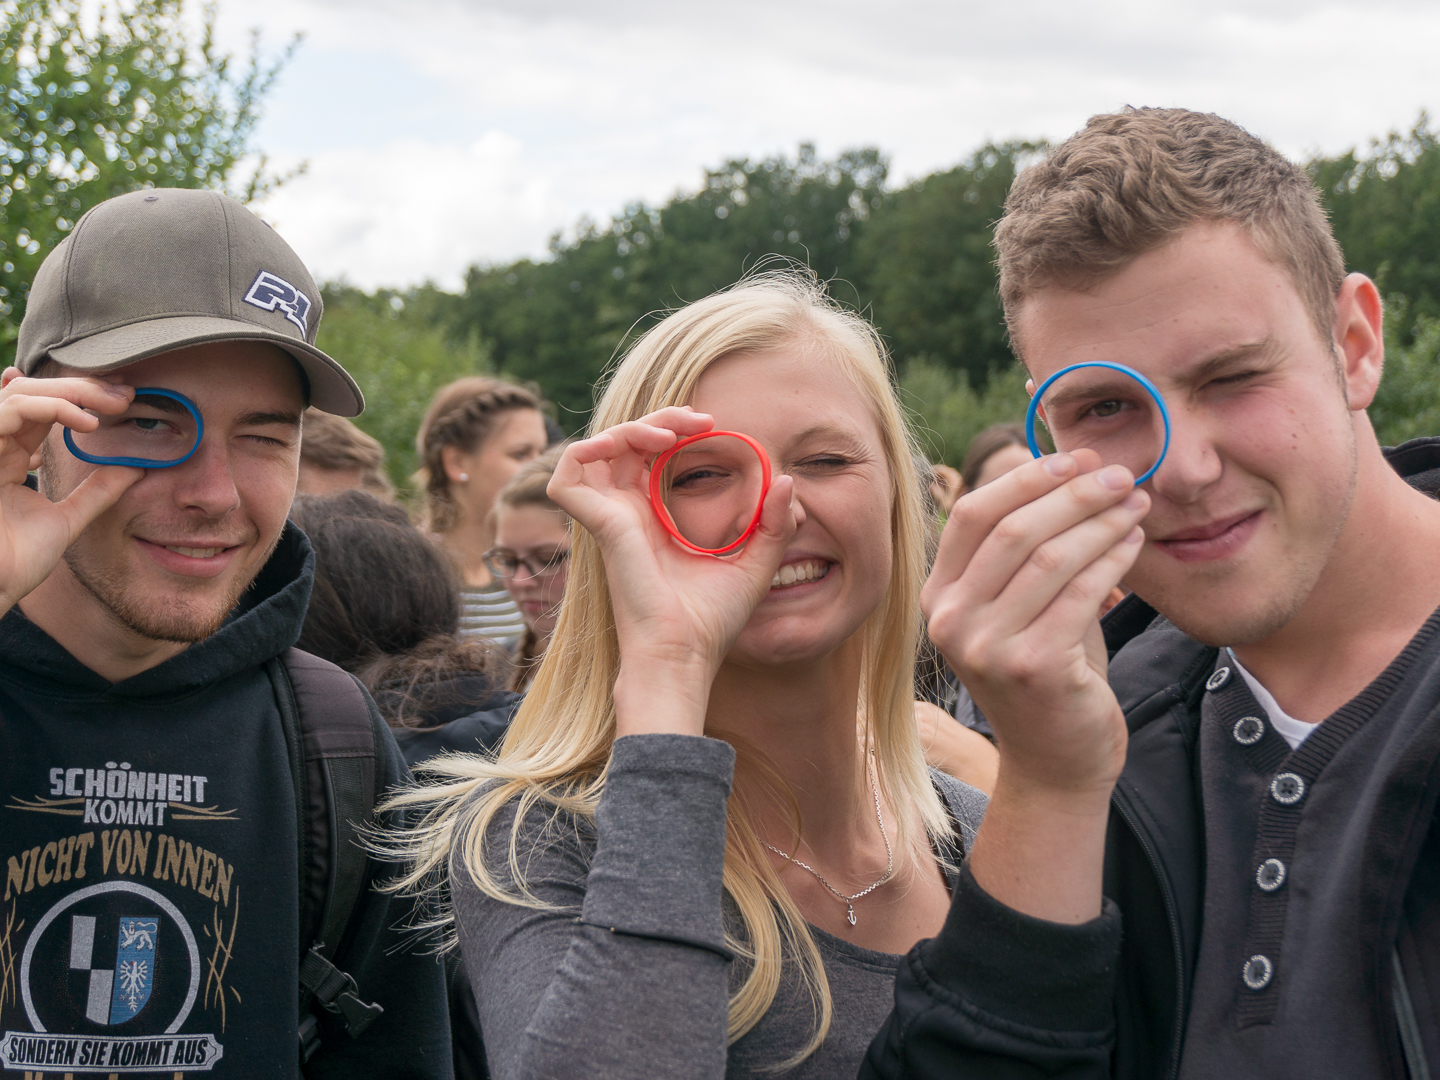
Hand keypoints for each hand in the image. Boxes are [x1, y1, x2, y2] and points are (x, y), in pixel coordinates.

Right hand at [0, 369, 141, 615]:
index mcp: (10, 457)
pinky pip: (9, 410)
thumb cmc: (16, 562)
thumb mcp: (67, 519)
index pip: (42, 410)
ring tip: (112, 404)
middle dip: (81, 387)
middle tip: (125, 394)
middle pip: (31, 391)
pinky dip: (51, 407)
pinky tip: (86, 422)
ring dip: (71, 391)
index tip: (125, 401)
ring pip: (20, 392)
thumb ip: (96, 492)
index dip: (82, 398)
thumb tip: (136, 468)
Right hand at [547, 408, 797, 735]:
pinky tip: (629, 445)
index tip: (710, 425)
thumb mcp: (755, 563)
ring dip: (630, 427)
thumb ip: (773, 524)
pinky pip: (567, 473)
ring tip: (672, 433)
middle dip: (659, 419)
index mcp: (652, 520)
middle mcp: (625, 515)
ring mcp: (606, 519)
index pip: (649, 456)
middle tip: (700, 420)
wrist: (684, 654)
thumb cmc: (711, 622)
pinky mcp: (596, 525)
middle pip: (624, 444)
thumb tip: (787, 481)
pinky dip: (587, 448)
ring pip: (595, 449)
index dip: (673, 429)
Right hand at [921, 451, 1147, 921]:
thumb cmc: (1047, 671)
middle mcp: (950, 621)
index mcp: (938, 597)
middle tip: (1120, 473)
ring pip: (1049, 556)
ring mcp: (985, 648)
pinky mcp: (1030, 669)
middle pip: (1012, 529)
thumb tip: (1059, 464)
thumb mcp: (1022, 604)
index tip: (1077, 457)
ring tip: (1136, 503)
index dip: (1027, 478)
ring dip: (1100, 520)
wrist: (1058, 760)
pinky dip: (1113, 558)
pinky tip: (1136, 543)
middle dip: (1073, 492)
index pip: (972, 514)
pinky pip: (1080, 593)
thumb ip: (1027, 546)